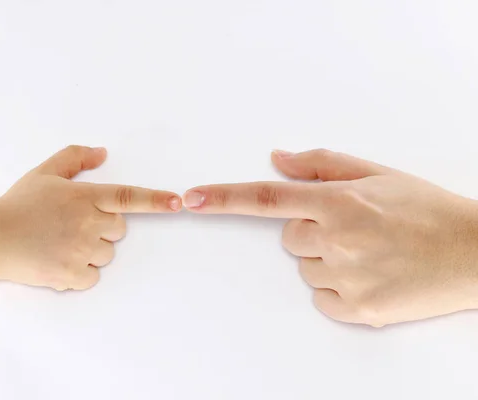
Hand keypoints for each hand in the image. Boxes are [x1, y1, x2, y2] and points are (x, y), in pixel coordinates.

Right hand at [0, 145, 181, 290]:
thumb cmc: (18, 204)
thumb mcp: (44, 172)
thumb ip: (75, 158)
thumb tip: (102, 152)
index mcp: (85, 196)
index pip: (128, 197)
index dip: (156, 199)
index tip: (178, 202)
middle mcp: (88, 222)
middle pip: (118, 230)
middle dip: (102, 229)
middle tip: (71, 226)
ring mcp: (80, 250)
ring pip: (106, 255)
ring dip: (91, 252)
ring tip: (60, 244)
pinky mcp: (71, 274)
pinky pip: (92, 276)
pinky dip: (79, 273)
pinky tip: (57, 260)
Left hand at [183, 149, 477, 326]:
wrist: (475, 253)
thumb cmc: (427, 210)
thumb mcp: (379, 175)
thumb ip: (322, 165)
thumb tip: (277, 158)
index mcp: (339, 202)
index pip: (267, 198)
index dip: (224, 198)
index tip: (190, 199)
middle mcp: (337, 239)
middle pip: (289, 239)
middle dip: (311, 232)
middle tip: (355, 229)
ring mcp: (347, 277)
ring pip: (305, 269)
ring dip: (327, 261)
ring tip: (370, 253)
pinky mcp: (358, 310)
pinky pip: (322, 299)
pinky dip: (339, 290)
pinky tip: (372, 276)